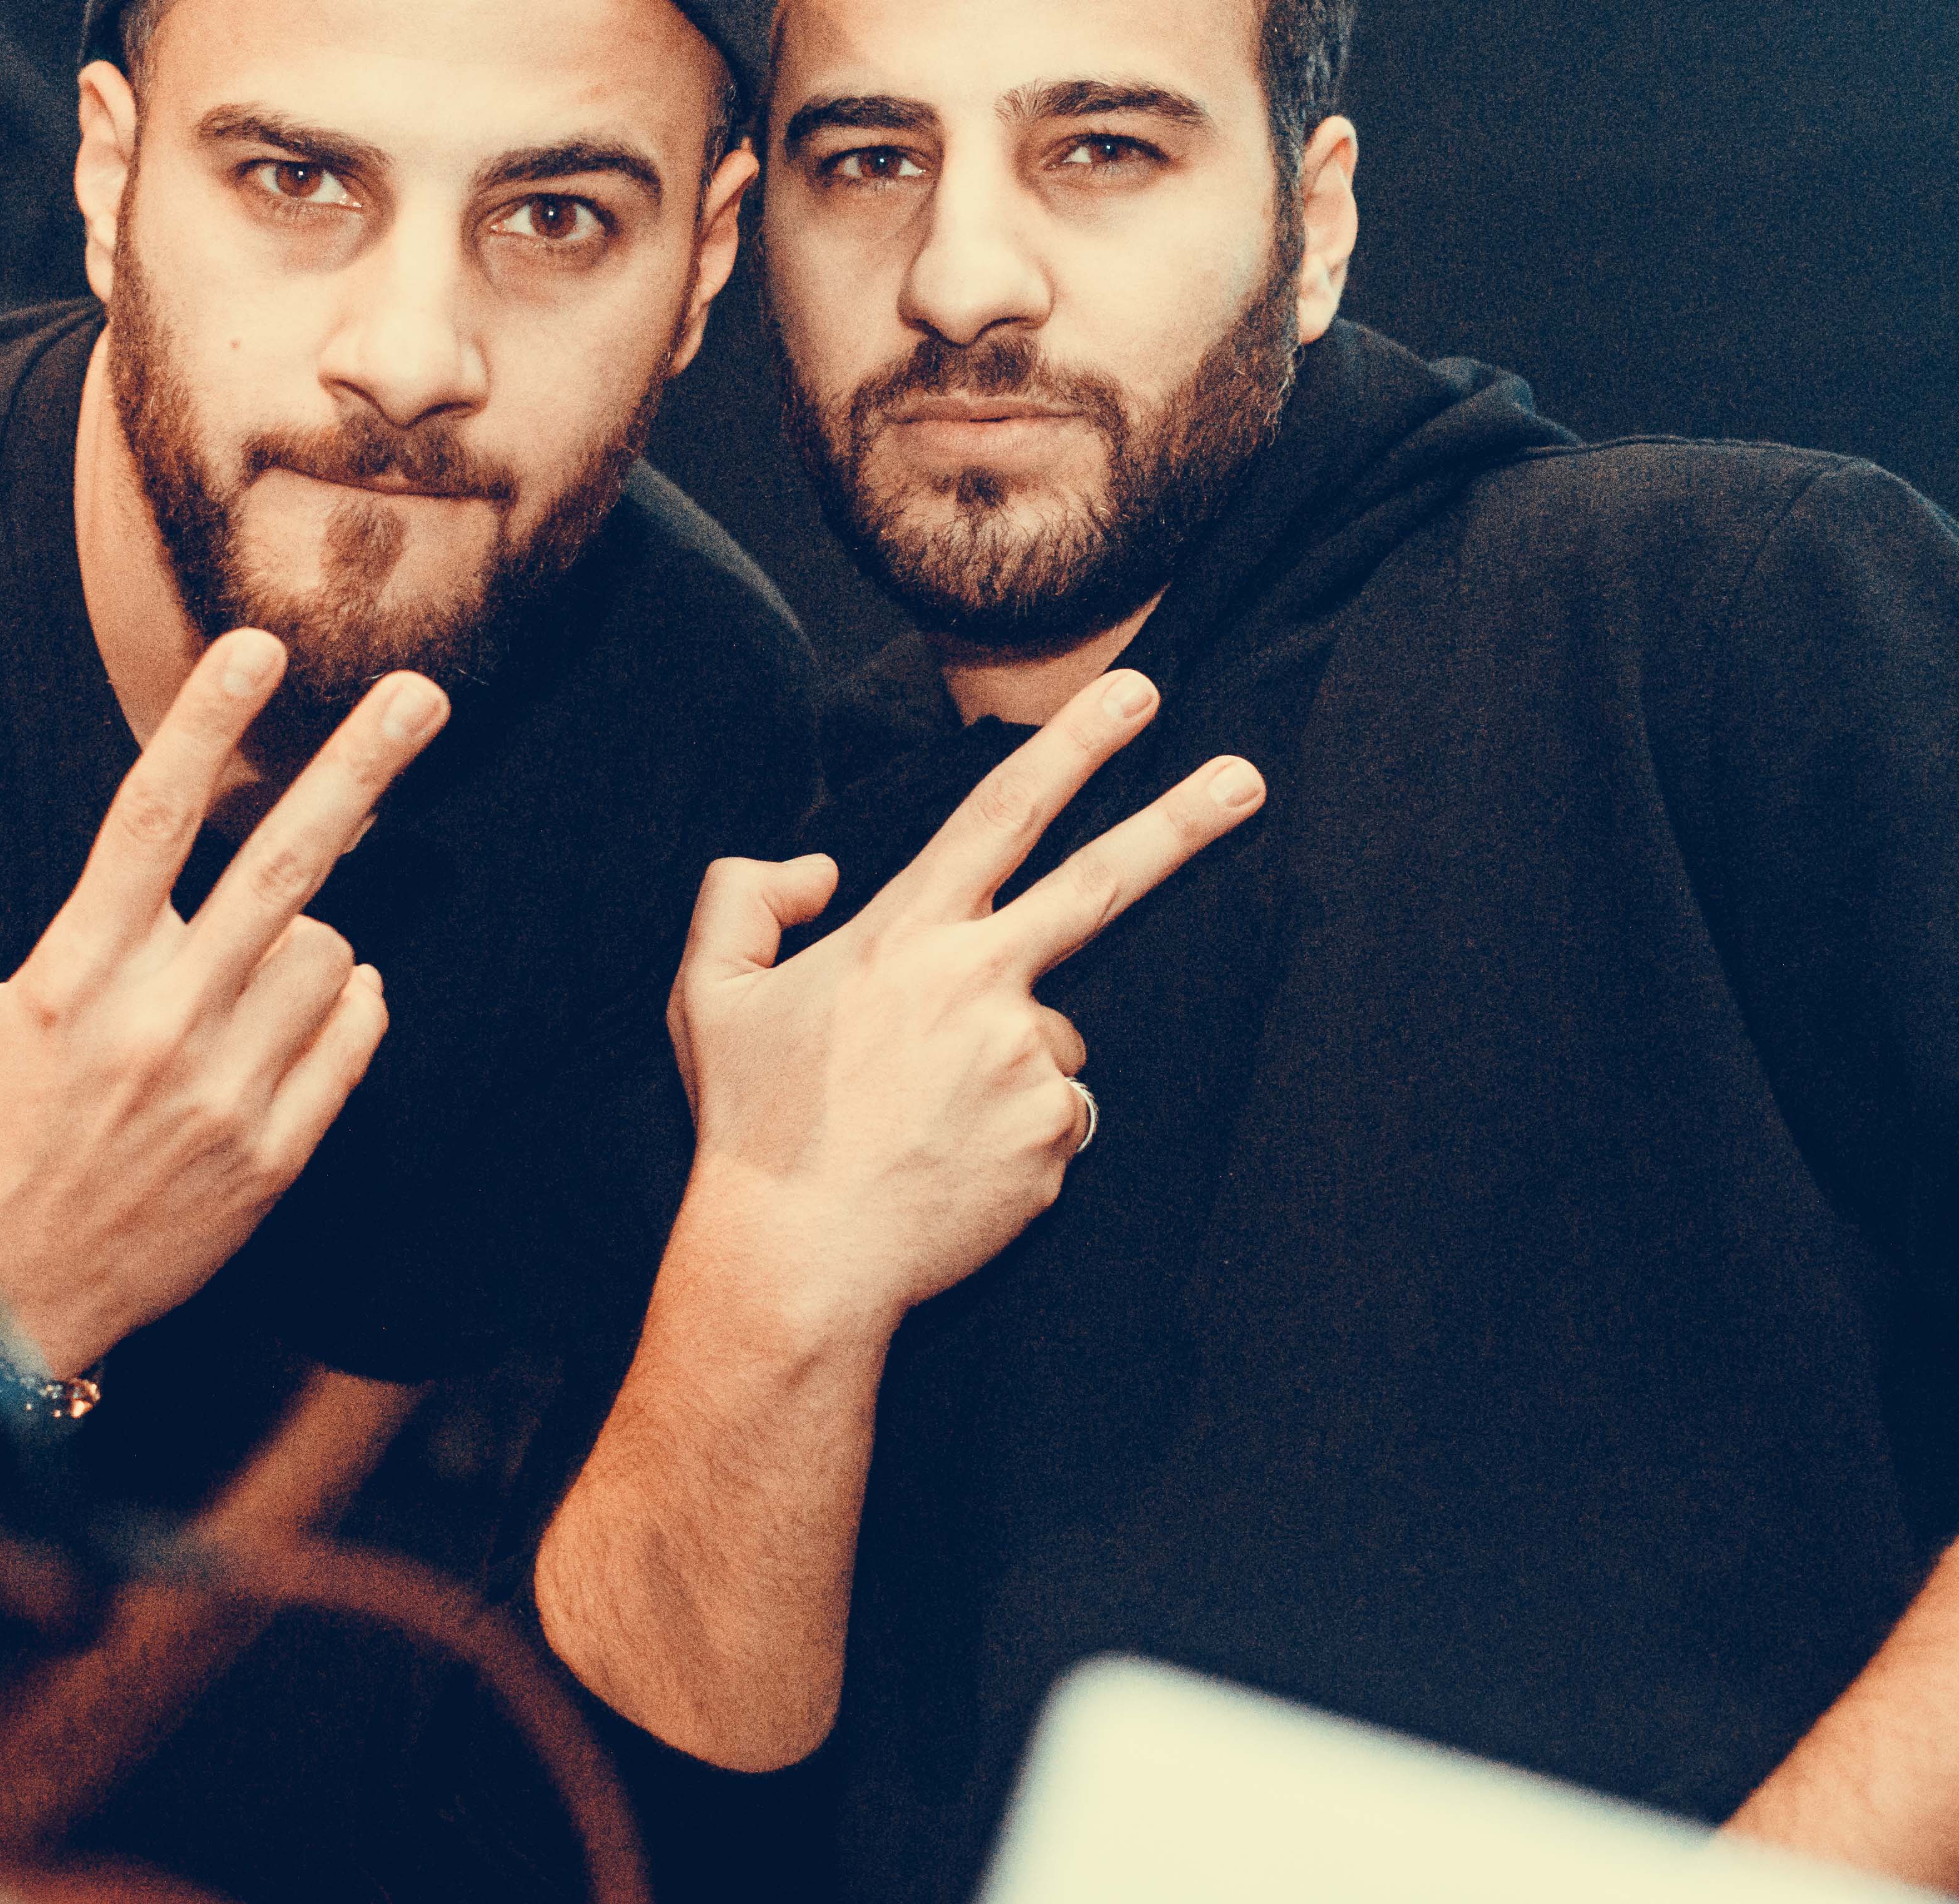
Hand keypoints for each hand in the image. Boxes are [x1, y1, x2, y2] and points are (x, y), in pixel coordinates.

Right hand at [0, 630, 438, 1374]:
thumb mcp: (9, 1019)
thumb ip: (99, 941)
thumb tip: (190, 880)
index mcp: (76, 977)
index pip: (151, 821)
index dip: (204, 723)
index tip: (257, 647)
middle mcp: (159, 1023)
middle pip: (281, 862)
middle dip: (358, 766)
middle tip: (421, 696)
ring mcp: (226, 1091)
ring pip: (329, 949)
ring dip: (305, 943)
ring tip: (248, 984)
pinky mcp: (273, 1154)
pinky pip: (352, 1032)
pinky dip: (343, 1005)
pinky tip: (306, 1013)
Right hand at [668, 670, 1262, 1341]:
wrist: (798, 1261)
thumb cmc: (754, 1126)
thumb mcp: (710, 992)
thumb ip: (745, 898)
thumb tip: (823, 869)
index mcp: (904, 936)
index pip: (1001, 813)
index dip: (1073, 745)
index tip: (1138, 696)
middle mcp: (978, 982)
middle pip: (1101, 882)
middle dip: (1181, 821)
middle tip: (1248, 778)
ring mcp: (1024, 1060)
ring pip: (1050, 1036)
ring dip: (1009, 1061)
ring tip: (929, 1116)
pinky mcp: (1054, 1135)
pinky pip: (1055, 1117)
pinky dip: (1015, 1131)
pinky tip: (953, 1160)